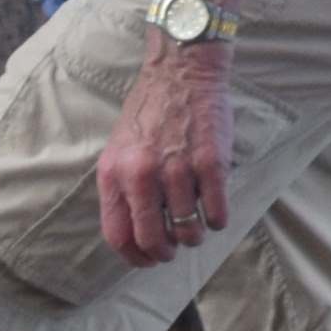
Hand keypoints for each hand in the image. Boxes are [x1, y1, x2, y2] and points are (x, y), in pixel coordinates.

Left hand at [95, 34, 235, 267]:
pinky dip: (217, 220)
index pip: (117, 235)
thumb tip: (135, 232)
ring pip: (188, 230)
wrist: (181, 71)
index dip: (135, 257)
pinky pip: (215, 213)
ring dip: (194, 236)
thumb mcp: (120, 149)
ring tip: (197, 225)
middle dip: (166, 253)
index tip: (148, 260)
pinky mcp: (211, 163)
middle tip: (175, 247)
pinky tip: (215, 209)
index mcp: (114, 173)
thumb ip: (122, 187)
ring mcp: (177, 169)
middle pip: (152, 240)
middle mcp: (141, 174)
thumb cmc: (151, 110)